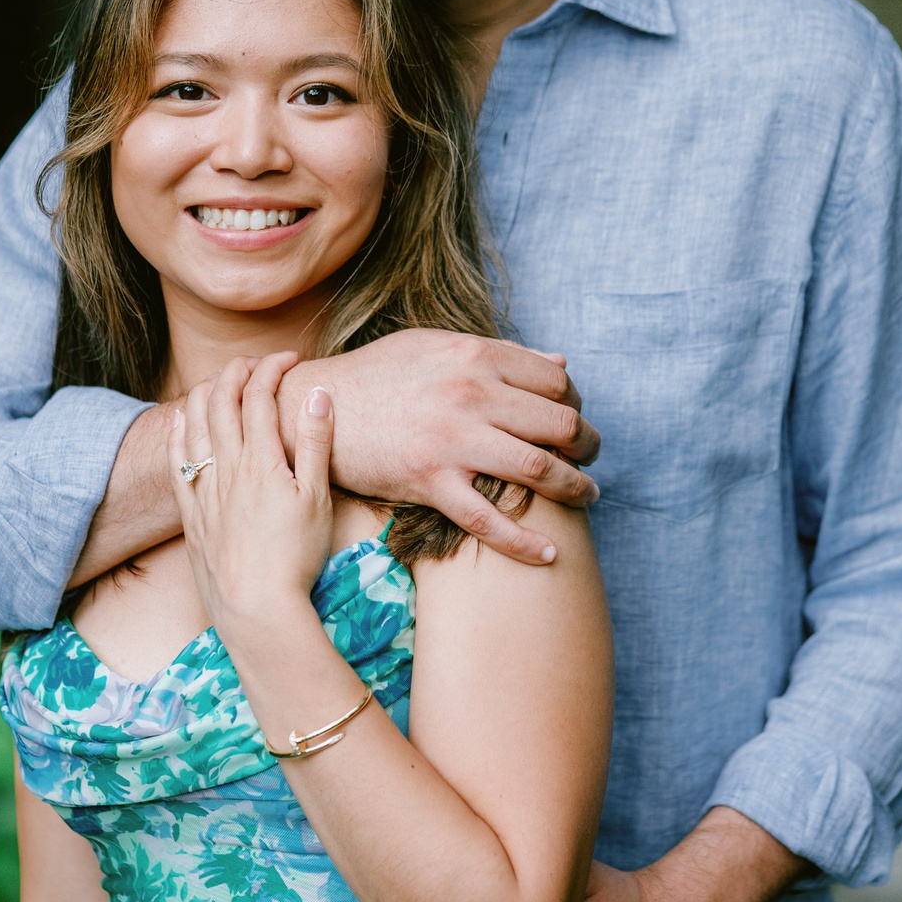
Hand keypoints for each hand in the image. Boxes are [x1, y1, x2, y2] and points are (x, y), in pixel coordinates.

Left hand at [171, 352, 335, 633]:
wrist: (256, 608)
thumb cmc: (295, 557)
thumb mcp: (317, 498)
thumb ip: (315, 442)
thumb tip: (318, 393)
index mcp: (261, 461)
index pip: (259, 396)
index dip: (272, 368)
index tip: (290, 359)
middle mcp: (226, 468)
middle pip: (221, 401)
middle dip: (237, 371)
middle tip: (256, 363)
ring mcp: (204, 490)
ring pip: (194, 424)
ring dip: (206, 392)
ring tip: (221, 379)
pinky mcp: (192, 514)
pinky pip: (176, 461)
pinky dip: (178, 431)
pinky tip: (181, 419)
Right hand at [279, 331, 601, 566]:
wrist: (311, 409)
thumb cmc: (376, 376)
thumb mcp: (435, 347)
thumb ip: (500, 354)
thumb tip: (561, 365)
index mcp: (475, 357)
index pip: (557, 383)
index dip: (577, 404)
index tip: (576, 420)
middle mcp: (471, 395)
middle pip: (561, 425)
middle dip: (588, 446)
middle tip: (590, 459)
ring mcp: (452, 442)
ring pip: (539, 471)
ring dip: (576, 488)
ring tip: (587, 496)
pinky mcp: (430, 483)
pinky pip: (490, 521)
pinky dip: (526, 543)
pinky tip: (550, 554)